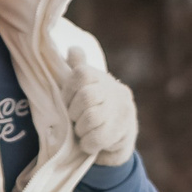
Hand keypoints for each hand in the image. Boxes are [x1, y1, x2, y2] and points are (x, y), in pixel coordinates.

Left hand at [65, 49, 136, 165]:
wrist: (119, 137)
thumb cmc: (92, 110)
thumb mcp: (83, 89)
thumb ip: (76, 69)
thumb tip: (74, 48)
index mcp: (101, 78)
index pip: (81, 73)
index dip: (68, 90)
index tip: (66, 101)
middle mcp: (115, 91)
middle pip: (86, 96)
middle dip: (73, 112)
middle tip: (73, 119)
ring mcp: (122, 111)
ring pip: (91, 118)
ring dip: (80, 128)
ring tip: (81, 130)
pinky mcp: (125, 131)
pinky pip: (98, 137)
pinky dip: (87, 143)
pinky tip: (88, 143)